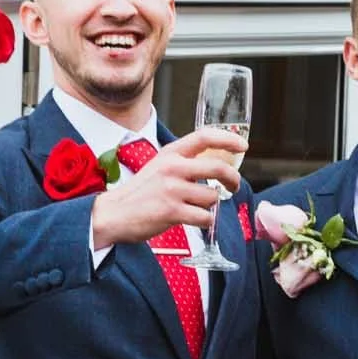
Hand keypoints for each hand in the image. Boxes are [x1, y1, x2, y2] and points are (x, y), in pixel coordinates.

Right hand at [88, 128, 244, 247]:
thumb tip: (216, 166)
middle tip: (233, 186)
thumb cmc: (140, 192)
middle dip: (233, 179)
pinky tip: (192, 220)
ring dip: (210, 206)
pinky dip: (204, 221)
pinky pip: (205, 217)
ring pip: (213, 197)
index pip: (204, 137)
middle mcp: (172, 168)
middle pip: (218, 168)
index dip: (227, 139)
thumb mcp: (159, 167)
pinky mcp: (172, 211)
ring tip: (195, 208)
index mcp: (170, 154)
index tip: (243, 146)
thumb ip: (184, 163)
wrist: (114, 213)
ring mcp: (173, 190)